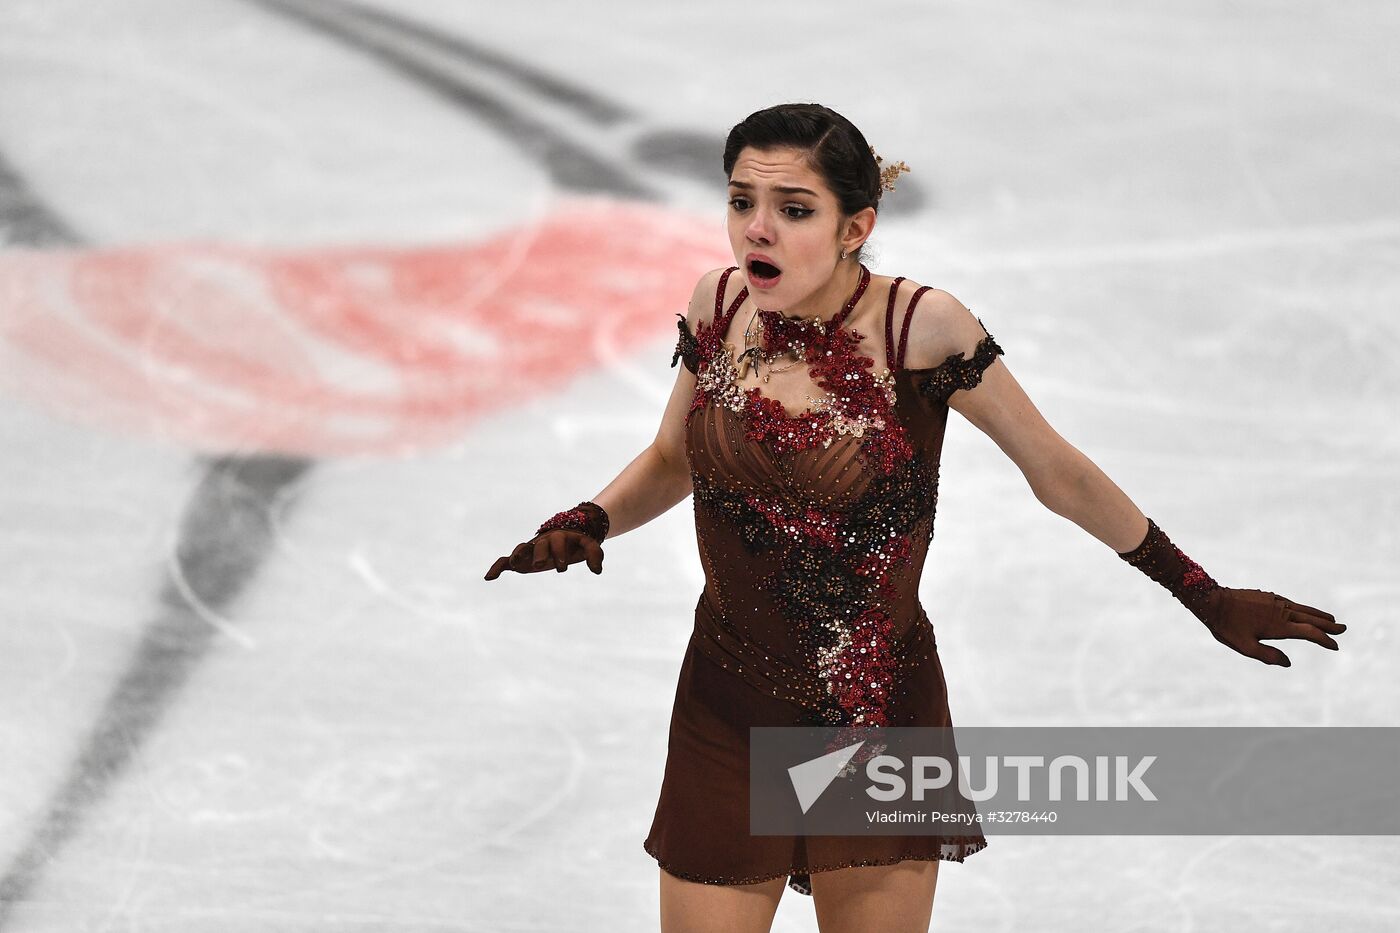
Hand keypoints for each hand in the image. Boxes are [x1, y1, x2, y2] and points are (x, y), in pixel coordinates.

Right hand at [483, 529, 603, 579]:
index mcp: (559, 537)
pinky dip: (497, 568)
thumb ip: (595, 555)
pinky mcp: (520, 559)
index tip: (562, 568)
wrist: (564, 537)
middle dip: (541, 554)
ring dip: (518, 555)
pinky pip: (505, 561)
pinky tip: (489, 578)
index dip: (559, 553)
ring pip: (522, 549)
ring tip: (515, 563)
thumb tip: (598, 571)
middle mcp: (543, 542)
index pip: (558, 542)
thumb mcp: (588, 545)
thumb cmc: (576, 544)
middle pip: (540, 545)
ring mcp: (530, 549)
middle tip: (542, 565)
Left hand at [1196, 587, 1345, 666]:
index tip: (1335, 646)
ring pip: (1302, 608)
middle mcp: (1281, 611)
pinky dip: (1303, 608)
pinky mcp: (1268, 596)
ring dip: (1318, 614)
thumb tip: (1288, 663)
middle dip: (1328, 625)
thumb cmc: (1227, 626)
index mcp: (1279, 625)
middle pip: (1311, 618)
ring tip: (1330, 619)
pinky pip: (1292, 603)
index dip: (1324, 640)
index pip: (1309, 633)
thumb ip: (1267, 656)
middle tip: (1343, 629)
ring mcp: (1275, 601)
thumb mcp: (1245, 647)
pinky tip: (1303, 610)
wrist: (1212, 601)